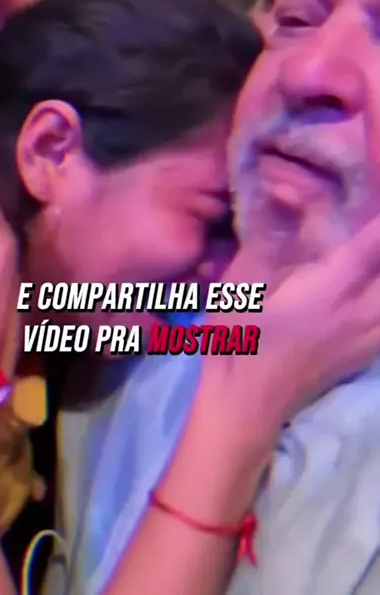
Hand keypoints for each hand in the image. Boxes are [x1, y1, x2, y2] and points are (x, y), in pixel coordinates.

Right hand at [203, 217, 379, 432]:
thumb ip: (267, 240)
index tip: (377, 199)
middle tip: (367, 234)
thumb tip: (281, 198)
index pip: (370, 247)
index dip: (378, 223)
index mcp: (328, 291)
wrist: (244, 403)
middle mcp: (359, 315)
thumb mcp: (242, 283)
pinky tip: (370, 294)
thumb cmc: (238, 339)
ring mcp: (366, 341)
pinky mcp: (363, 358)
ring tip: (368, 263)